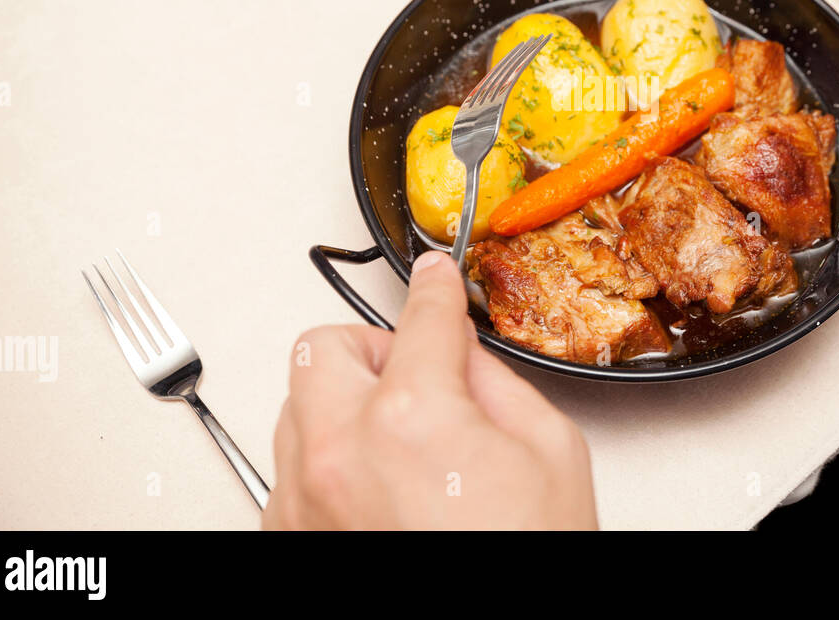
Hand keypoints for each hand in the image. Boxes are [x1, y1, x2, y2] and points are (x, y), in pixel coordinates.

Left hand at [263, 252, 598, 529]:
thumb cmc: (522, 559)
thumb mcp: (551, 454)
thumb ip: (496, 384)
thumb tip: (462, 356)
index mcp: (411, 418)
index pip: (418, 319)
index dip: (434, 289)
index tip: (433, 280)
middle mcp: (338, 454)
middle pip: (320, 346)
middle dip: (369, 346)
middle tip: (411, 368)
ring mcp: (301, 502)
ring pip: (295, 405)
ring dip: (343, 402)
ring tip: (398, 437)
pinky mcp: (288, 539)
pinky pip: (288, 467)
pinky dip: (327, 458)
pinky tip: (376, 482)